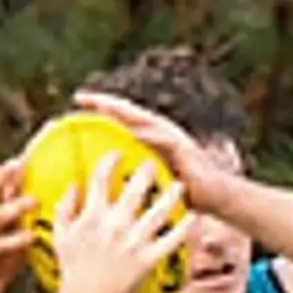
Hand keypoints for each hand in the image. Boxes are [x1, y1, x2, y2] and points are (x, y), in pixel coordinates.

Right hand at [48, 152, 188, 292]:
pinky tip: (192, 218)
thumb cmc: (73, 272)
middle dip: (146, 170)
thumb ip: (64, 208)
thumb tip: (72, 186)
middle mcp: (115, 224)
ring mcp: (133, 242)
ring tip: (179, 185)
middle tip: (153, 163)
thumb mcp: (61, 237)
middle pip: (135, 188)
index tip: (118, 153)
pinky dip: (183, 228)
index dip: (110, 160)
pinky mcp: (147, 260)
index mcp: (93, 216)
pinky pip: (170, 240)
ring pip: (158, 210)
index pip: (101, 178)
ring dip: (171, 194)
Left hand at [75, 86, 237, 214]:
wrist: (215, 197)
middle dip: (105, 103)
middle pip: (128, 113)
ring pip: (143, 120)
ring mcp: (172, 138)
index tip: (77, 103)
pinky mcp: (183, 150)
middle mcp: (159, 132)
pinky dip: (149, 135)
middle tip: (81, 96)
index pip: (121, 121)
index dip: (100, 111)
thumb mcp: (153, 184)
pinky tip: (134, 132)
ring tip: (103, 105)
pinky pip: (164, 140)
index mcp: (150, 139)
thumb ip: (134, 177)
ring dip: (124, 111)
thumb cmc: (184, 195)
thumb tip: (109, 187)